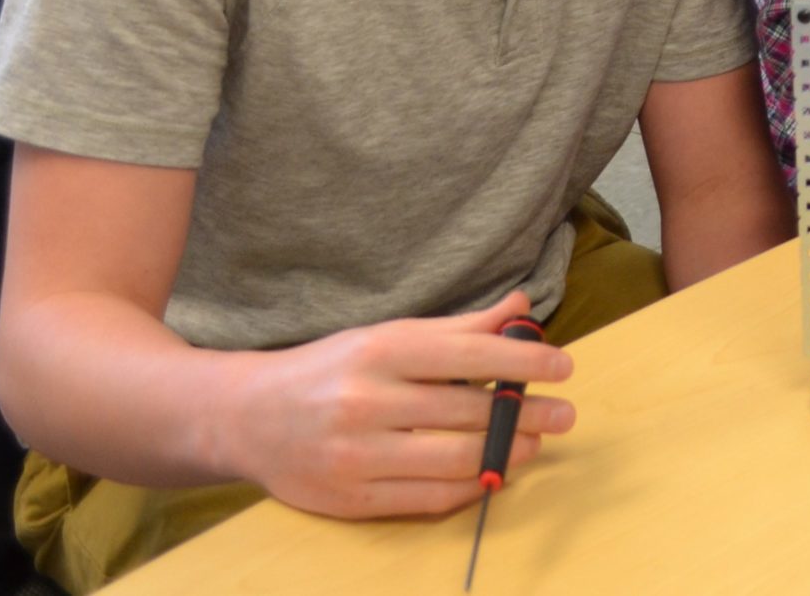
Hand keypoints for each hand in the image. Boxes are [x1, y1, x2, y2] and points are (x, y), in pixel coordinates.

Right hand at [217, 290, 574, 518]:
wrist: (245, 418)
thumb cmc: (332, 370)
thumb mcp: (388, 336)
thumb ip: (458, 328)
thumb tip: (521, 309)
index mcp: (378, 351)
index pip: (467, 354)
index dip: (522, 360)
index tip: (562, 366)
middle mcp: (366, 402)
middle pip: (469, 412)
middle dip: (528, 413)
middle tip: (565, 414)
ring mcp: (356, 456)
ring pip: (457, 460)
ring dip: (509, 453)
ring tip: (536, 443)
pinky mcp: (351, 500)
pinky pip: (431, 499)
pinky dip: (473, 486)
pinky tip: (495, 472)